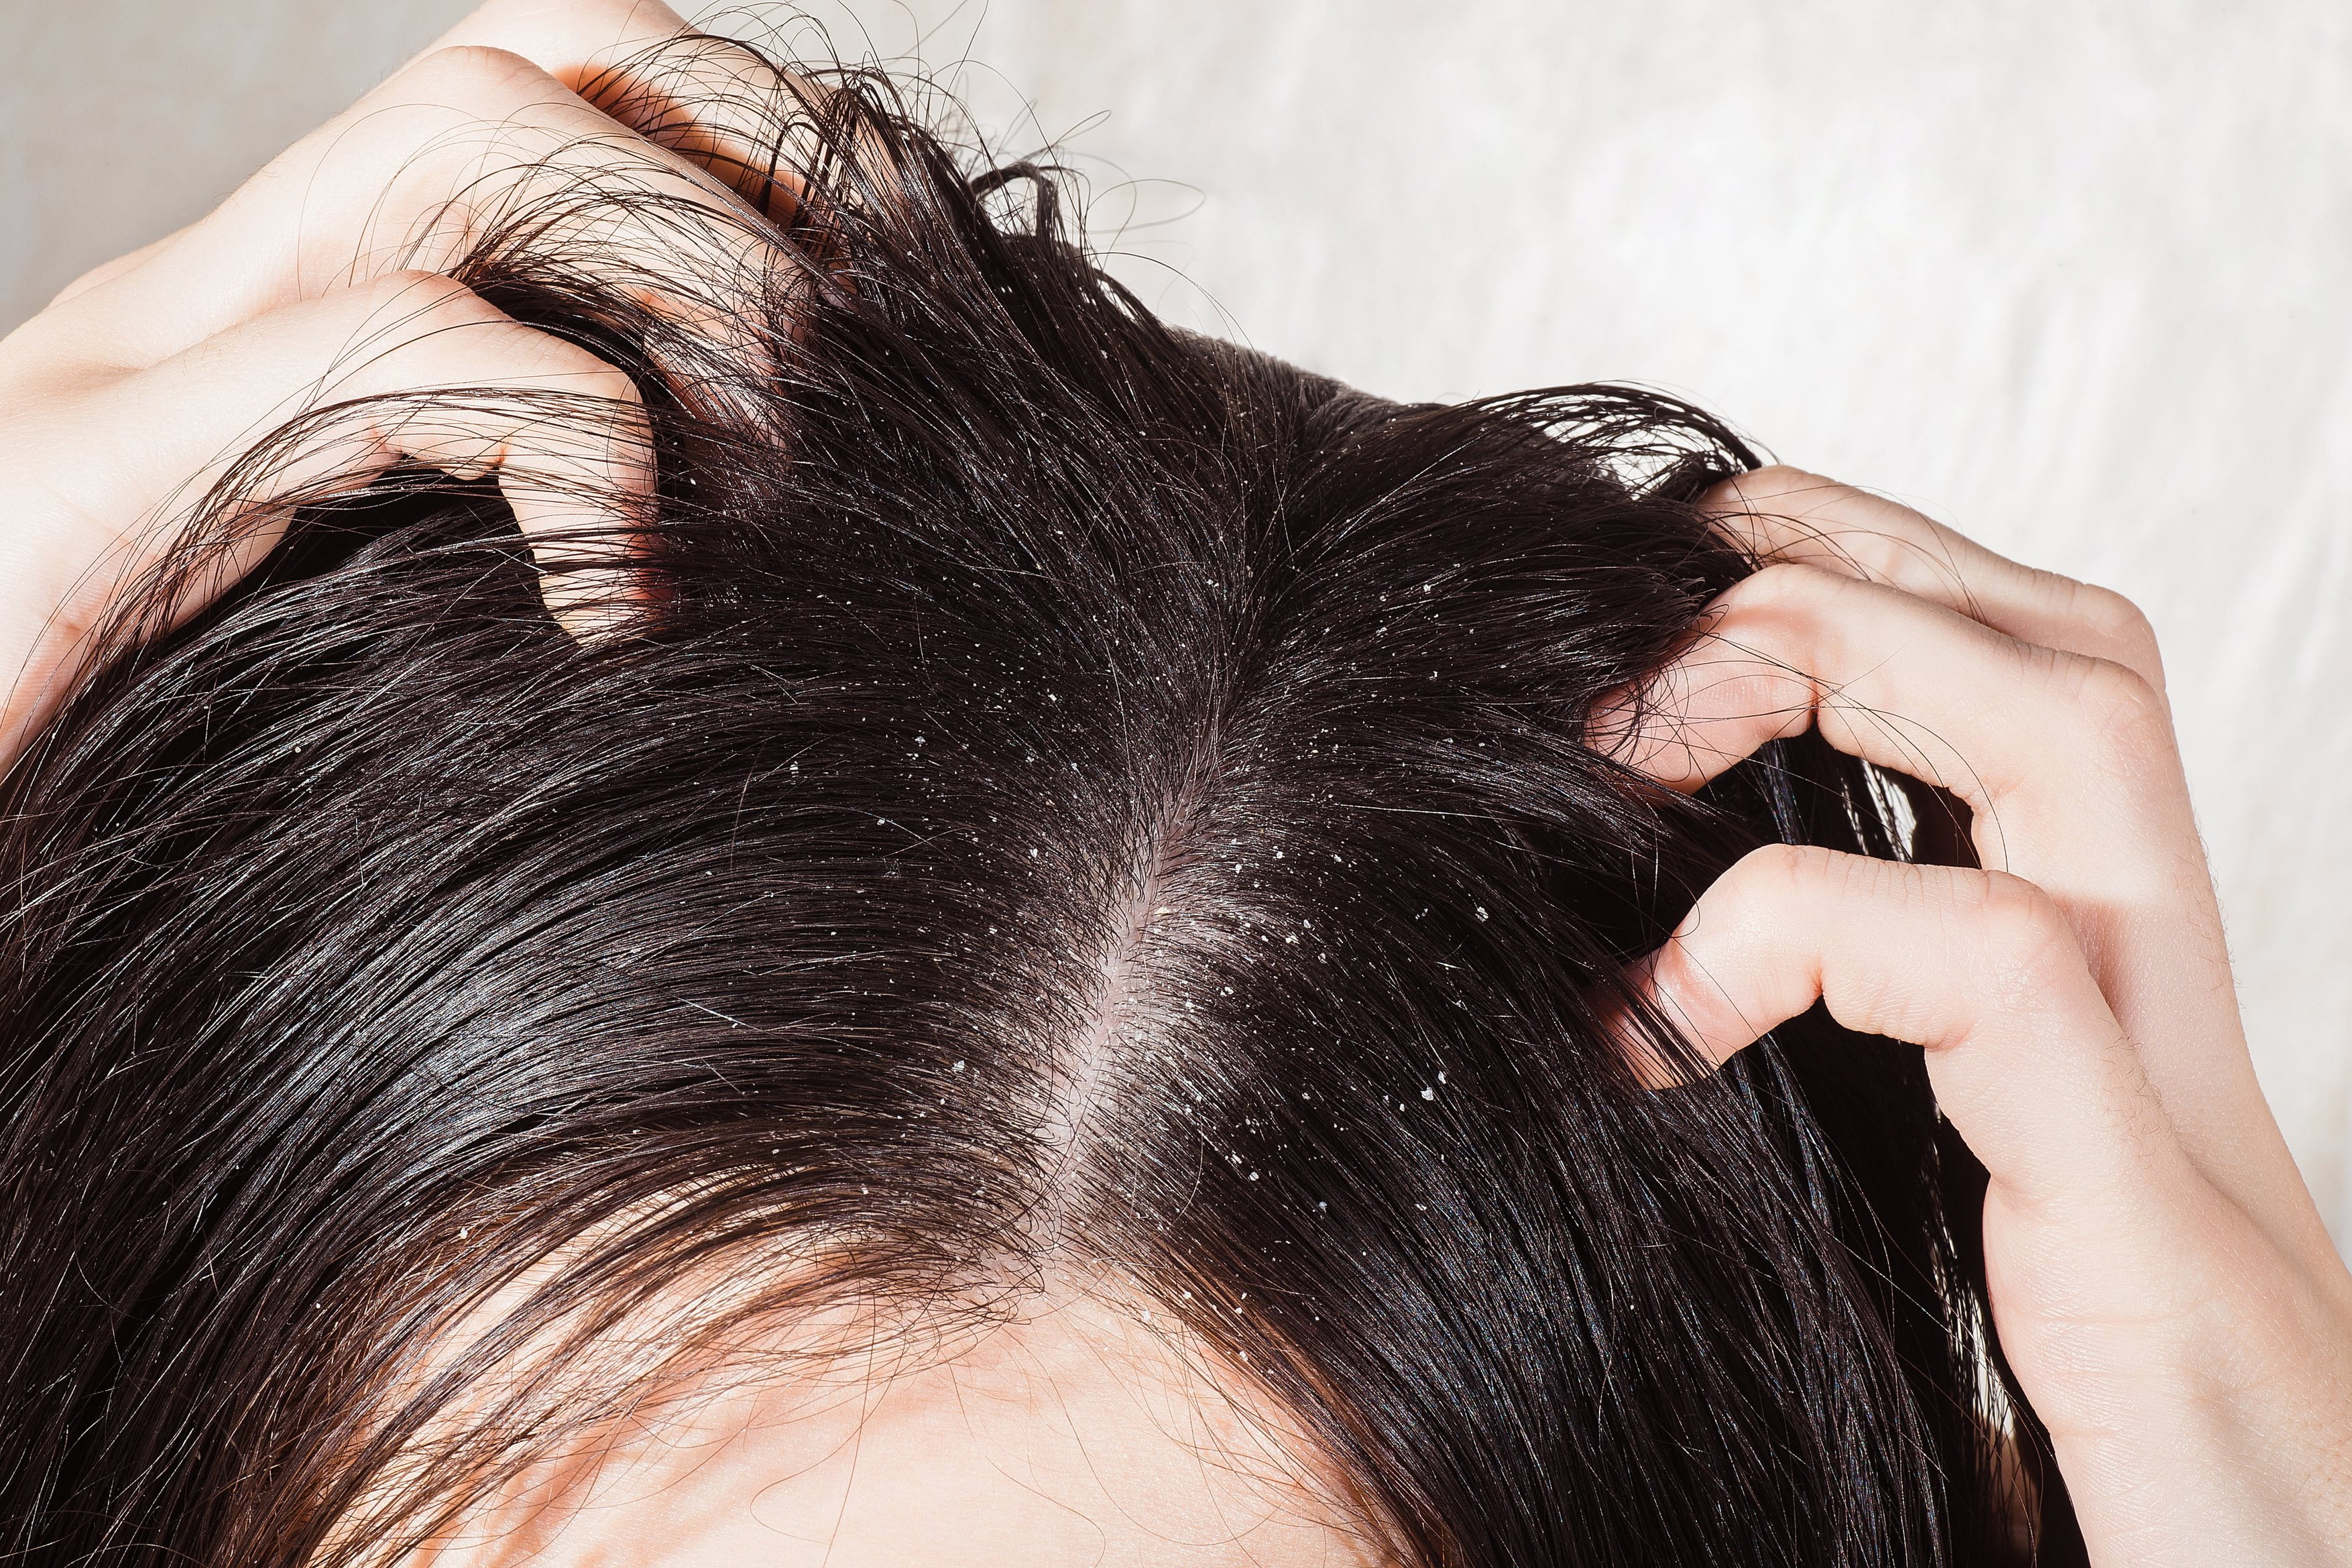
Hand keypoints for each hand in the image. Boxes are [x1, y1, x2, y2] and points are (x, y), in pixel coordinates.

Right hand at [0, 0, 806, 764]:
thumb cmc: (143, 816)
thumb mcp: (370, 649)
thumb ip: (496, 558)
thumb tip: (733, 571)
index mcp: (270, 332)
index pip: (530, 108)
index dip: (730, 157)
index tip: (866, 311)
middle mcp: (203, 300)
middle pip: (529, 57)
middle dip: (741, 162)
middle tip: (846, 365)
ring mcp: (134, 365)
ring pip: (469, 132)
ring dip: (681, 271)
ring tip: (758, 463)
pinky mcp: (91, 476)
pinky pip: (397, 339)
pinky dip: (572, 449)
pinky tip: (617, 606)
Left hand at [1600, 467, 2351, 1563]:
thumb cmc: (2109, 1475)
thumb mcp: (1949, 1243)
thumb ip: (1851, 1110)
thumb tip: (1609, 1037)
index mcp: (2117, 1017)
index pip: (2036, 689)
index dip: (1864, 585)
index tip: (1669, 623)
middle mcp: (2169, 1022)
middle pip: (2070, 648)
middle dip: (1841, 561)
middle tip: (1629, 630)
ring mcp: (2176, 1113)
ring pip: (2076, 728)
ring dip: (1833, 659)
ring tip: (1630, 743)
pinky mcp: (2143, 1236)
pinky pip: (1997, 966)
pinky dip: (1798, 934)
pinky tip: (1657, 1026)